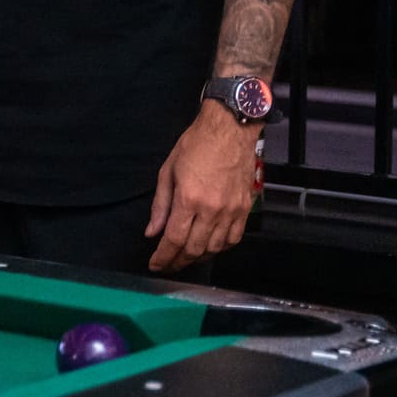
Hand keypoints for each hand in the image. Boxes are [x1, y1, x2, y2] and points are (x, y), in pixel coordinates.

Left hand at [146, 102, 258, 272]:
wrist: (229, 130)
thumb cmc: (195, 145)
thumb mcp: (167, 171)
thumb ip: (160, 205)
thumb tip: (152, 232)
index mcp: (188, 199)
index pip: (174, 239)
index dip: (163, 257)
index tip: (155, 265)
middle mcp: (212, 209)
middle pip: (194, 249)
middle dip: (178, 262)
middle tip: (167, 266)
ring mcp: (231, 211)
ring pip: (215, 248)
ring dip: (198, 257)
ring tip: (185, 258)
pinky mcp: (245, 209)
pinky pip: (234, 239)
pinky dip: (220, 248)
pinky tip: (209, 247)